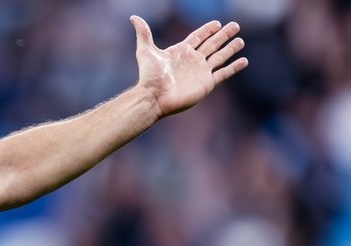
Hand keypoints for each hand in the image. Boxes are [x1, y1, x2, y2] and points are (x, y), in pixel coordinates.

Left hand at [132, 16, 247, 117]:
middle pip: (212, 44)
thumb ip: (143, 33)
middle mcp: (193, 60)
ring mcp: (201, 72)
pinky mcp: (207, 83)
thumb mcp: (145, 51)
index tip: (217, 23)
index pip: (198, 37)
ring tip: (240, 41)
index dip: (207, 30)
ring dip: (231, 49)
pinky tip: (244, 61)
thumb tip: (133, 17)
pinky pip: (224, 73)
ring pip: (220, 57)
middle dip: (223, 35)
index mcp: (181, 51)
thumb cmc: (149, 76)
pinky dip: (234, 67)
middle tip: (235, 25)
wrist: (154, 97)